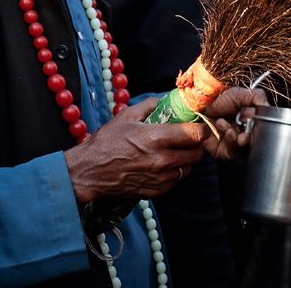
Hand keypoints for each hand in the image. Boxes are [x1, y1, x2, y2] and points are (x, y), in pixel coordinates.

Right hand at [64, 97, 209, 202]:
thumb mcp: (128, 116)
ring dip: (186, 159)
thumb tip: (170, 99)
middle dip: (196, 144)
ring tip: (174, 151)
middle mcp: (162, 160)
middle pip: (197, 153)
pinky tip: (163, 164)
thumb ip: (152, 105)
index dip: (201, 128)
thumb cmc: (107, 141)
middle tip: (188, 138)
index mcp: (157, 138)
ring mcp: (159, 178)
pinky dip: (175, 172)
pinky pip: (176, 180)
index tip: (198, 125)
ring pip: (188, 168)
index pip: (196, 134)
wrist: (89, 171)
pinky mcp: (156, 191)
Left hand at [202, 87, 266, 159]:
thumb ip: (258, 97)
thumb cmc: (218, 97)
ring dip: (240, 139)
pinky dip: (231, 141)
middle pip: (255, 141)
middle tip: (248, 131)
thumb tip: (268, 107)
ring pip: (245, 148)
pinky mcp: (222, 151)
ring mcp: (233, 143)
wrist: (198, 103)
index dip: (262, 127)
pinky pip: (232, 152)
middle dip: (252, 137)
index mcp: (250, 121)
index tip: (259, 121)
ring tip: (231, 129)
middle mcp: (243, 133)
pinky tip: (226, 129)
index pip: (262, 129)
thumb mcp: (242, 93)